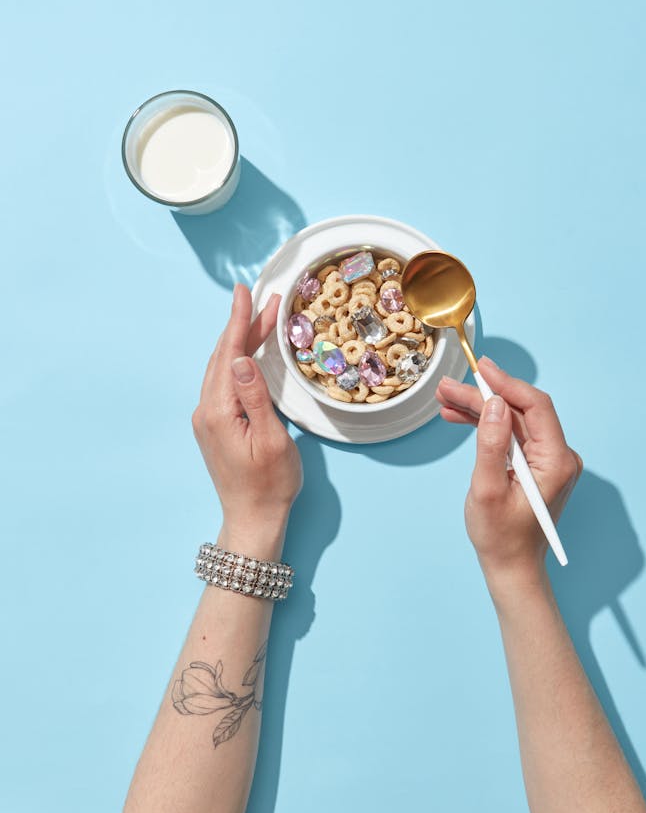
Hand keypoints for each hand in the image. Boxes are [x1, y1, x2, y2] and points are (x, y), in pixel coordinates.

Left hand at [191, 284, 302, 546]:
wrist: (253, 520)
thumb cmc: (270, 484)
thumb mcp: (271, 440)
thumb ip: (256, 397)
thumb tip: (241, 359)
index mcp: (219, 411)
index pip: (229, 354)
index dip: (238, 320)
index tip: (245, 292)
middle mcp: (206, 411)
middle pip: (223, 356)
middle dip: (242, 324)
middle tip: (262, 298)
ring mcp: (207, 419)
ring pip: (221, 367)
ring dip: (240, 341)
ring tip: (259, 317)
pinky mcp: (213, 425)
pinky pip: (222, 382)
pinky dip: (236, 360)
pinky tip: (247, 352)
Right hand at [435, 357, 582, 603]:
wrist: (511, 568)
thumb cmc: (500, 537)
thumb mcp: (488, 490)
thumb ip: (491, 445)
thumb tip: (494, 404)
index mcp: (556, 461)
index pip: (536, 407)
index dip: (507, 384)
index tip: (481, 368)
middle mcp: (559, 456)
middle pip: (520, 411)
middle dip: (484, 396)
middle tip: (448, 387)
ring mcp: (548, 460)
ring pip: (512, 420)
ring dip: (480, 408)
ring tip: (446, 399)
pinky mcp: (535, 465)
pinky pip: (511, 435)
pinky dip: (486, 425)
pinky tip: (459, 417)